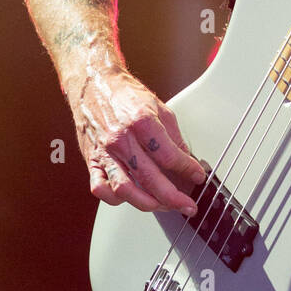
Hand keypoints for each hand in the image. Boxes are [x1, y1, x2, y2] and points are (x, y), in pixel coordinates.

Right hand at [69, 65, 206, 215]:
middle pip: (150, 178)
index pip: (169, 156)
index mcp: (141, 122)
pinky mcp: (92, 159)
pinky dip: (115, 199)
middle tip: (187, 204)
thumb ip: (173, 137)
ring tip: (163, 206)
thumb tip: (186, 159)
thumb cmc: (125, 95)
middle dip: (173, 197)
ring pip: (125, 189)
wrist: (94, 84)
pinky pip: (100, 188)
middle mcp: (121, 139)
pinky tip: (129, 199)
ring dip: (147, 204)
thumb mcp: (159, 108)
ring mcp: (105, 152)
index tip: (198, 176)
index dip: (188, 170)